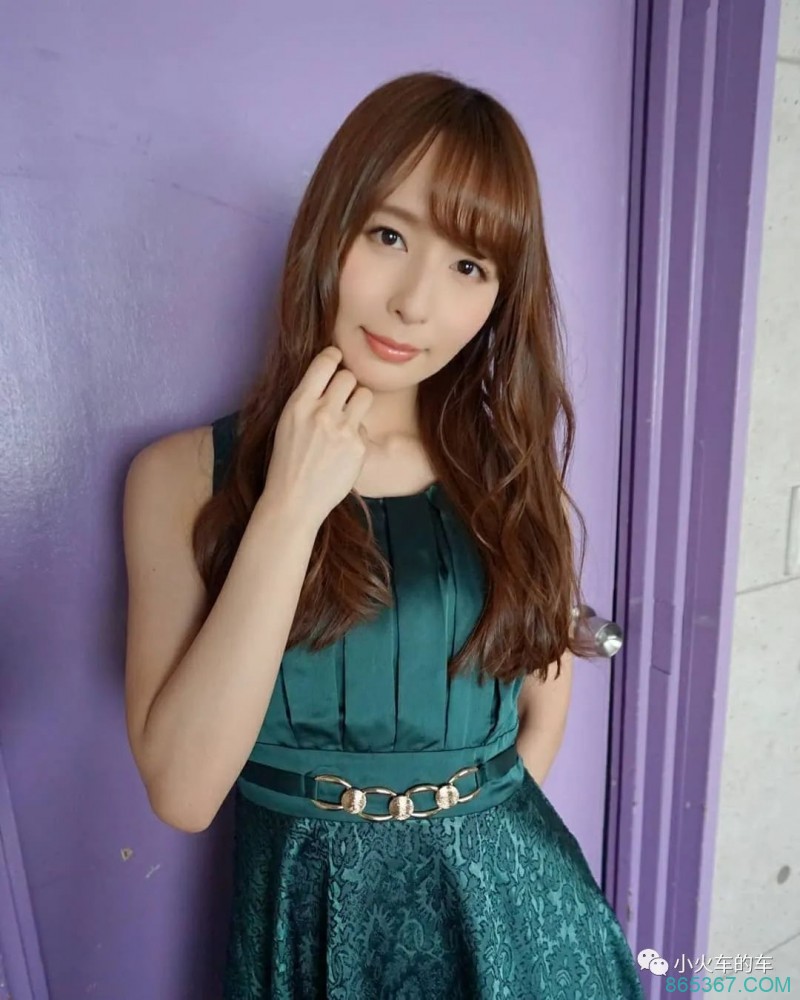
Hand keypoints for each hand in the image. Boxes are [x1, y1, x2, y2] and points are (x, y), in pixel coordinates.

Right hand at [260, 346, 373, 527]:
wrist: (294, 500)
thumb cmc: (287, 461)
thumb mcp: (287, 422)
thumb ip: (308, 399)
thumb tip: (330, 375)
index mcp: (299, 403)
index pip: (325, 361)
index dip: (334, 358)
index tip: (336, 361)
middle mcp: (322, 412)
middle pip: (349, 376)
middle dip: (346, 385)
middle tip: (340, 399)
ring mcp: (343, 430)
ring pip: (365, 395)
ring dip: (358, 402)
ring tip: (347, 418)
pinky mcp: (358, 447)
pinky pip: (364, 426)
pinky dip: (356, 435)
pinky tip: (343, 449)